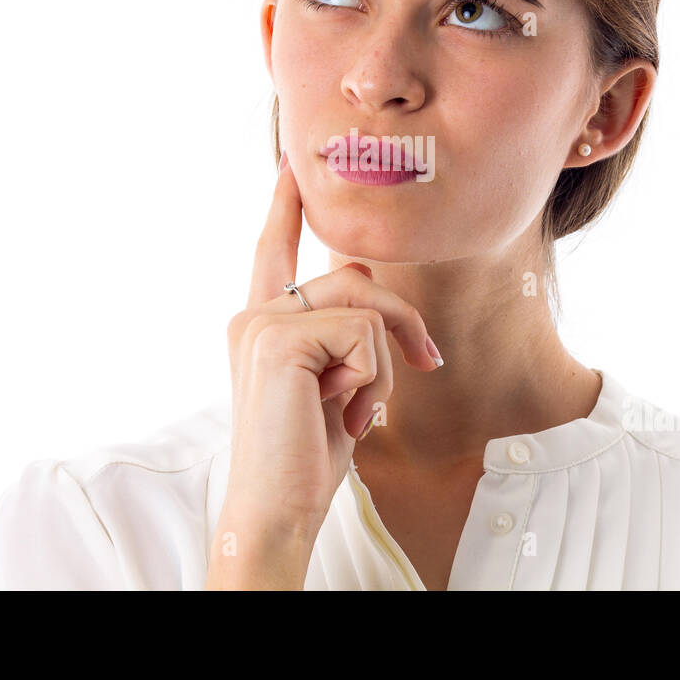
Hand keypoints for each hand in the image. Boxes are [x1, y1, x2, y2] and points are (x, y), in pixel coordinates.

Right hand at [207, 151, 441, 587]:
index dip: (284, 210)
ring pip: (365, 305)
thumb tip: (380, 312)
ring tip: (359, 412)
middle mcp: (253, 316)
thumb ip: (342, 340)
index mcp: (260, 325)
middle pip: (354, 277)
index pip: (272, 253)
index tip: (290, 169)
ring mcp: (261, 325)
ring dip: (385, 365)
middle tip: (426, 364)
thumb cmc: (305, 458)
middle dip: (402, 321)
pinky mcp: (278, 340)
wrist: (277, 510)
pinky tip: (345, 416)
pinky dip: (373, 380)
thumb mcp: (331, 387)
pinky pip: (363, 334)